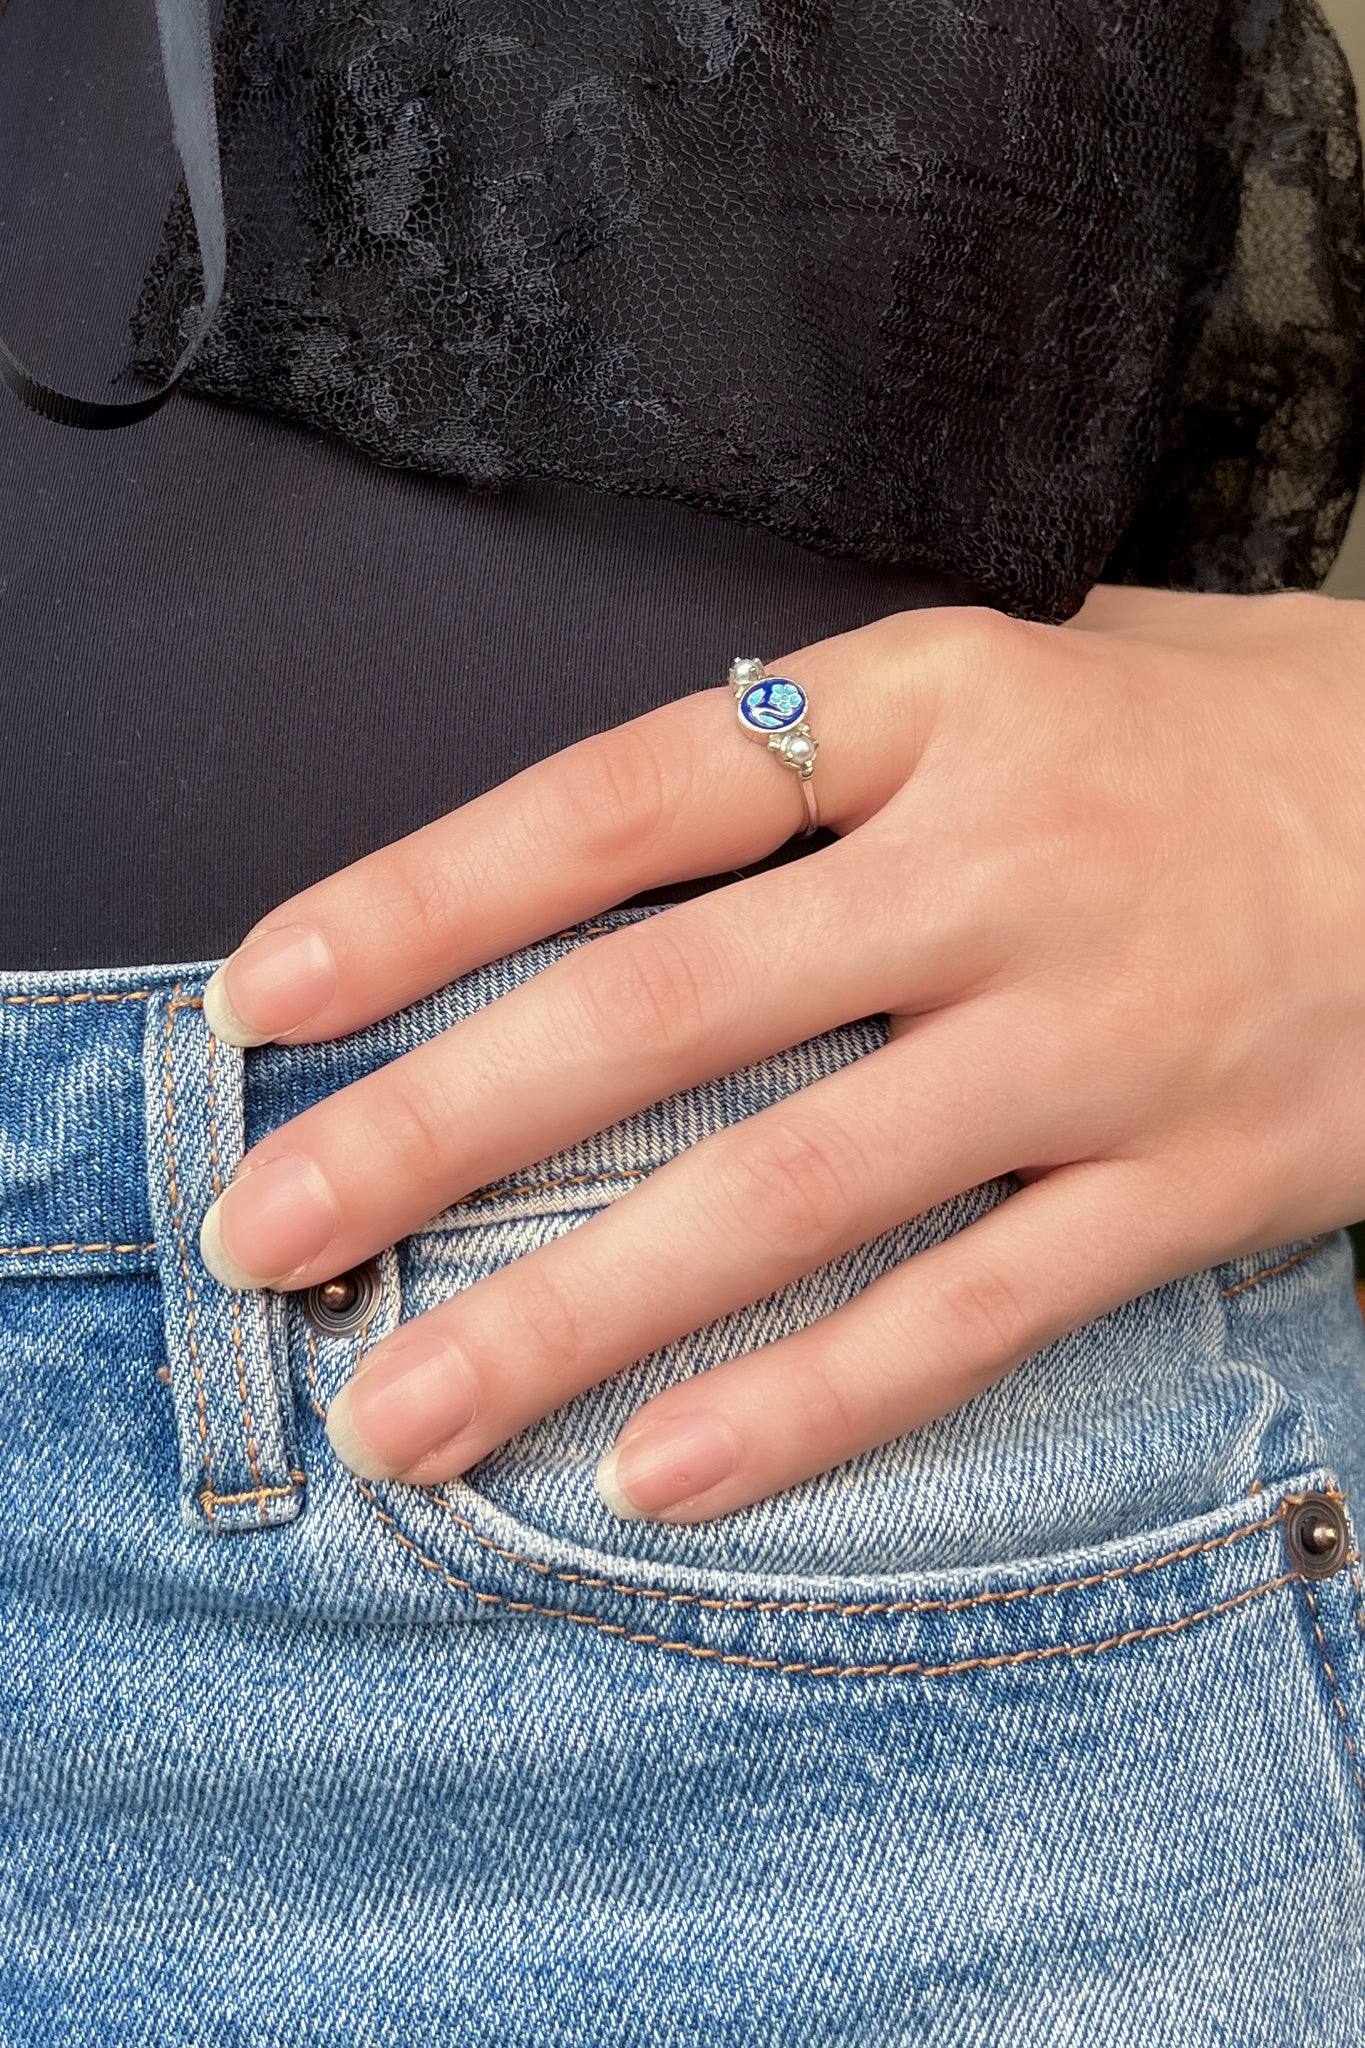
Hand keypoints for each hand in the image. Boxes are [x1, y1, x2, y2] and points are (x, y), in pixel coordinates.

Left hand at [198, 587, 1364, 1522]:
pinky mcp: (1190, 1183)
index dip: (430, 895)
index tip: (270, 995)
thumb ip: (841, 745)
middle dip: (437, 1132)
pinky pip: (970, 1314)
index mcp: (935, 711)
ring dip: (574, 1317)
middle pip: (663, 1012)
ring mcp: (1094, 1040)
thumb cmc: (1235, 738)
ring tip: (409, 1416)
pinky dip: (810, 1404)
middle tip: (267, 1237)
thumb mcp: (1039, 670)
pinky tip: (662, 1475)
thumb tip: (627, 834)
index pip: (629, 801)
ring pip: (790, 1192)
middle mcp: (998, 873)